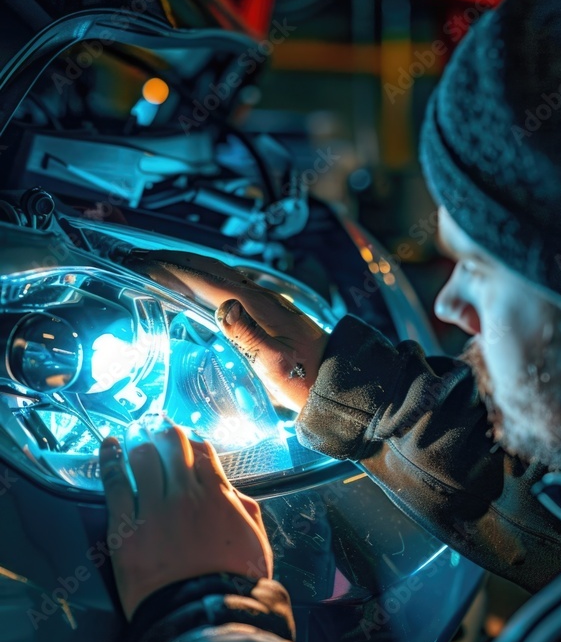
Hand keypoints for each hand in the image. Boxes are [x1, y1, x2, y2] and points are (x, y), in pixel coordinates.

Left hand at [99, 422, 272, 619]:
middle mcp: (186, 494)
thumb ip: (247, 510)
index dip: (194, 442)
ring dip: (140, 440)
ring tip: (135, 432)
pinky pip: (115, 483)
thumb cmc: (236, 584)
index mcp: (218, 496)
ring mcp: (154, 509)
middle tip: (157, 426)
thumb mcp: (257, 542)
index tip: (188, 441)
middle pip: (173, 446)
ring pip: (144, 457)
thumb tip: (232, 493)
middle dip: (166, 432)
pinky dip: (111, 458)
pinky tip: (109, 444)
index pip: (204, 453)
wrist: (203, 616)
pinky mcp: (125, 528)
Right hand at [126, 251, 326, 411]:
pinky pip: (230, 286)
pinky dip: (205, 280)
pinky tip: (199, 288)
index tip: (142, 265)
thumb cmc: (307, 382)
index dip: (171, 271)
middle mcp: (261, 297)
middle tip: (141, 258)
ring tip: (161, 266)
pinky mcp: (270, 312)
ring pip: (220, 274)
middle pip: (210, 268)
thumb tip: (222, 306)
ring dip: (189, 266)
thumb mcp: (276, 366)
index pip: (205, 280)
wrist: (339, 383)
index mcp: (258, 306)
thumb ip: (249, 336)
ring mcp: (266, 303)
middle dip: (174, 260)